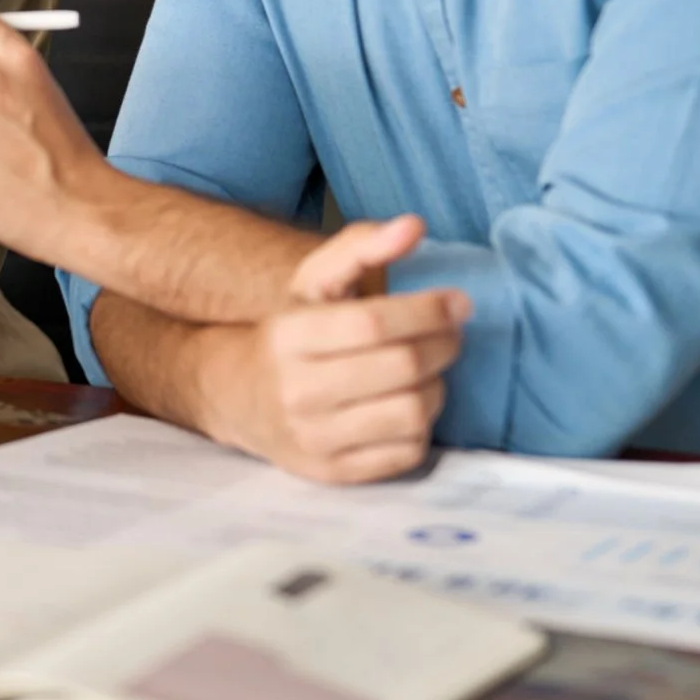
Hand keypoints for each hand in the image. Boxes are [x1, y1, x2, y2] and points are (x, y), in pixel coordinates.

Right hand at [199, 216, 467, 482]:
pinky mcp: (334, 473)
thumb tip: (413, 226)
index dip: (426, 310)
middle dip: (444, 345)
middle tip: (452, 333)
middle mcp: (296, 391)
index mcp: (288, 336)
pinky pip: (408, 452)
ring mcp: (314, 438)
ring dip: (437, 387)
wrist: (241, 398)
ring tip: (428, 371)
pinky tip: (408, 404)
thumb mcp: (313, 283)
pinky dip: (422, 426)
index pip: (372, 322)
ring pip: (412, 412)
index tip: (458, 302)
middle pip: (401, 367)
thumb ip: (360, 246)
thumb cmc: (293, 333)